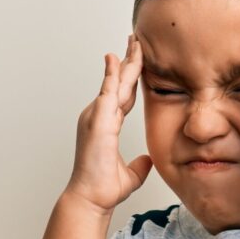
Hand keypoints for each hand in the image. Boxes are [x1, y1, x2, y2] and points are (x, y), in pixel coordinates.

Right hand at [65, 33, 152, 214]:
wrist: (92, 198)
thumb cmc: (104, 188)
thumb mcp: (130, 174)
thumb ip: (139, 165)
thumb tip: (148, 161)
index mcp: (106, 125)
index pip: (122, 95)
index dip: (129, 78)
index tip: (136, 61)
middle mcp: (99, 116)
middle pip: (118, 83)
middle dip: (128, 61)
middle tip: (136, 40)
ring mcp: (96, 116)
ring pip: (115, 82)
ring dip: (125, 62)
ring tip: (134, 42)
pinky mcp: (98, 120)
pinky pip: (108, 91)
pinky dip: (113, 74)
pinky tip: (117, 59)